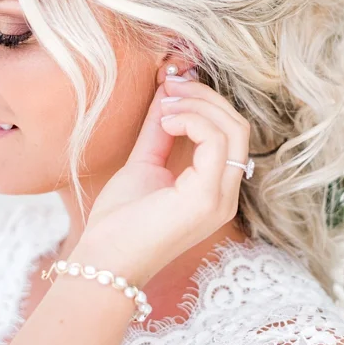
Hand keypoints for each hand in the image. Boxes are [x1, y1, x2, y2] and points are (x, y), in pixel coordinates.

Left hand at [79, 73, 251, 285]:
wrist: (104, 260)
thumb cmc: (120, 221)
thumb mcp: (144, 163)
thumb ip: (159, 130)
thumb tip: (167, 91)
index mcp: (215, 189)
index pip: (231, 133)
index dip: (207, 102)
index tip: (172, 85)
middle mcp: (225, 195)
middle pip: (238, 126)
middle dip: (206, 97)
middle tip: (171, 85)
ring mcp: (219, 198)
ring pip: (234, 129)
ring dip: (198, 105)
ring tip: (165, 105)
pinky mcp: (206, 198)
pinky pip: (216, 141)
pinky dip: (192, 120)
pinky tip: (166, 121)